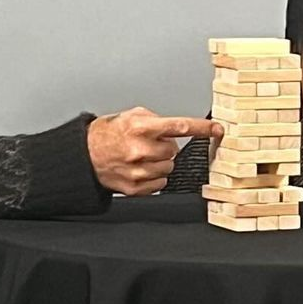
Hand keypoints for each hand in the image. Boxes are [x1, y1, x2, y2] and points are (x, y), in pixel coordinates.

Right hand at [87, 107, 222, 195]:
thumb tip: (178, 128)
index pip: (179, 126)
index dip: (202, 128)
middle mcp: (140, 149)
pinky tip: (139, 169)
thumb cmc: (108, 134)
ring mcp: (138, 171)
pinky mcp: (136, 187)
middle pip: (173, 150)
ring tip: (141, 157)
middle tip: (147, 145)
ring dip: (159, 162)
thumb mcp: (130, 116)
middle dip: (164, 147)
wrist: (85, 155)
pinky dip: (154, 177)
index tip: (217, 129)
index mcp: (140, 127)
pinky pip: (161, 183)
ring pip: (168, 168)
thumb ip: (156, 120)